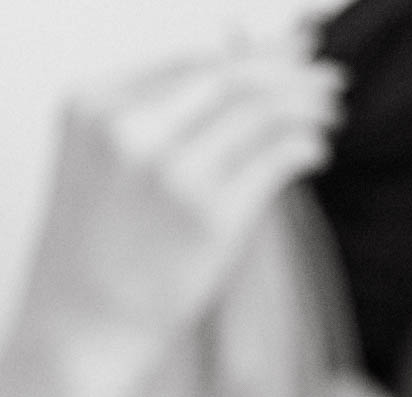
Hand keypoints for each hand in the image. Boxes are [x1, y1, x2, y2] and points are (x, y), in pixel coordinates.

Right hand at [20, 43, 343, 353]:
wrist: (81, 323)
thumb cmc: (100, 250)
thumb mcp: (107, 162)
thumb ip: (162, 119)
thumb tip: (239, 80)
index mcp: (96, 104)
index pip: (193, 62)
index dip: (256, 56)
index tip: (292, 57)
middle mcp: (131, 127)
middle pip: (233, 76)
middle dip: (291, 73)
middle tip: (330, 79)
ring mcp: (172, 170)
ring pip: (261, 111)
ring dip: (306, 107)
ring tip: (330, 113)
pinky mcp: (211, 213)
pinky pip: (277, 158)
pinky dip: (306, 145)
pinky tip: (316, 151)